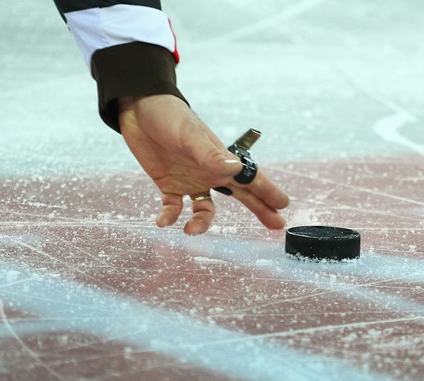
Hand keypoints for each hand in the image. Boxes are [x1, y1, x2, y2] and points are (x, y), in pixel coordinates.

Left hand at [118, 95, 288, 234]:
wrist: (138, 107)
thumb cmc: (169, 116)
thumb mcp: (189, 135)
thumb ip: (210, 154)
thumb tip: (236, 169)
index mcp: (221, 159)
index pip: (251, 178)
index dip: (268, 192)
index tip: (284, 205)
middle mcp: (210, 172)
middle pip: (241, 195)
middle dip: (259, 210)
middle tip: (276, 225)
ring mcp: (190, 180)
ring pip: (205, 210)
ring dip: (201, 222)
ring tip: (191, 230)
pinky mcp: (168, 184)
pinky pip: (173, 208)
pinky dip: (170, 216)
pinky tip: (163, 221)